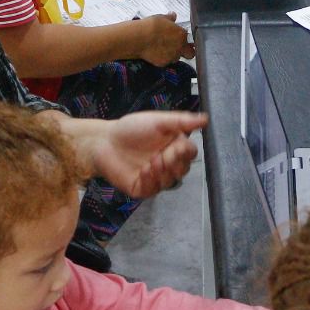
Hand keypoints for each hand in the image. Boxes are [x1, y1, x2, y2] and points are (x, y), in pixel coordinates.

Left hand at [61, 110, 207, 197]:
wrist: (104, 142)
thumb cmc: (131, 129)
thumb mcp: (158, 121)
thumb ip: (182, 121)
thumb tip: (206, 119)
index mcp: (174, 146)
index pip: (190, 154)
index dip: (186, 152)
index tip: (176, 145)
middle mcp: (167, 163)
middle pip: (183, 170)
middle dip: (174, 163)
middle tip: (162, 156)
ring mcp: (156, 177)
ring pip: (170, 182)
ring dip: (163, 172)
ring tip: (151, 162)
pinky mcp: (143, 188)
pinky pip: (153, 190)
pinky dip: (151, 181)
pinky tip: (143, 171)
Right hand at [133, 14, 193, 66]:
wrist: (139, 38)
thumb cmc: (151, 26)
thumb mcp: (161, 18)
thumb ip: (169, 18)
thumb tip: (173, 15)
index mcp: (182, 34)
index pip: (187, 36)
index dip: (182, 36)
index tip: (177, 35)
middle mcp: (180, 47)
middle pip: (190, 53)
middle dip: (186, 51)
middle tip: (179, 47)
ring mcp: (172, 56)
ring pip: (177, 58)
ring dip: (173, 54)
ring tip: (163, 49)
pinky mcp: (163, 63)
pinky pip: (166, 61)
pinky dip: (162, 58)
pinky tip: (155, 53)